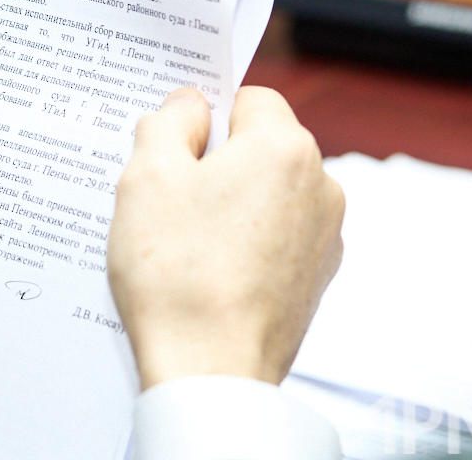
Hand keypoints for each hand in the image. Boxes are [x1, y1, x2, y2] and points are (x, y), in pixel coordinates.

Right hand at [108, 86, 343, 388]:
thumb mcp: (147, 176)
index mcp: (284, 148)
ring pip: (266, 193)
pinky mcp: (315, 278)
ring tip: (181, 242)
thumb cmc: (177, 274)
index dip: (205, 115)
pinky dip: (244, 242)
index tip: (172, 145)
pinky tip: (205, 270)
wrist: (210, 372)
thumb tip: (189, 106)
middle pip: (259, 146)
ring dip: (228, 204)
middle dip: (214, 161)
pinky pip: (274, 236)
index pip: (248, 98)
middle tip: (165, 197)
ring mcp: (324, 236)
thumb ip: (169, 122)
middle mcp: (320, 186)